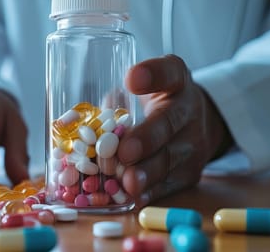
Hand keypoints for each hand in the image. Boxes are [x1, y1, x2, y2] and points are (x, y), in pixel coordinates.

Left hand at [118, 55, 230, 207]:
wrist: (196, 122)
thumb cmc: (156, 102)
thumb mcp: (142, 88)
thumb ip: (115, 98)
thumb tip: (73, 121)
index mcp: (175, 82)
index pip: (169, 71)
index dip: (152, 75)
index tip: (131, 79)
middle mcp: (188, 110)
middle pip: (169, 122)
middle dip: (146, 139)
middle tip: (124, 152)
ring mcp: (193, 143)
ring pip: (170, 159)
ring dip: (147, 173)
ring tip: (128, 182)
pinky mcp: (191, 172)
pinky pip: (170, 184)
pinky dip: (151, 193)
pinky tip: (134, 198)